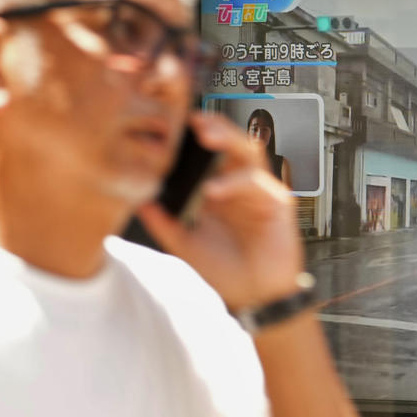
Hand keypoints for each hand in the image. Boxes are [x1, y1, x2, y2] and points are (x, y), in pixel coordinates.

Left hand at [136, 112, 303, 310]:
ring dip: (229, 140)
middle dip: (214, 126)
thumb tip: (139, 199)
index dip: (193, 137)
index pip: (208, 153)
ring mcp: (259, 192)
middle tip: (193, 120)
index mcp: (218, 189)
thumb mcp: (184, 243)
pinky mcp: (277, 203)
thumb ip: (163, 221)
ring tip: (206, 137)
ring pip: (249, 152)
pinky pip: (258, 182)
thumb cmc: (227, 271)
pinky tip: (215, 190)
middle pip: (230, 143)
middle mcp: (239, 186)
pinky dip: (235, 182)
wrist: (254, 297)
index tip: (170, 125)